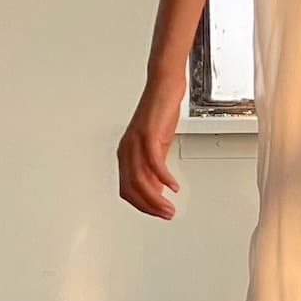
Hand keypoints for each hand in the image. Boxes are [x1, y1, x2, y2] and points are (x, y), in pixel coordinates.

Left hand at [117, 82, 182, 218]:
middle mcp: (127, 149)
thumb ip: (154, 166)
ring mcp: (136, 142)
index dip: (142, 205)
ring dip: (156, 198)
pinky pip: (154, 163)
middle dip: (149, 207)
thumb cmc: (160, 110)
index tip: (157, 213)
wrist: (164, 85)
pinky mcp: (148, 135)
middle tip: (165, 214)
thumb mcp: (157, 144)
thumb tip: (157, 187)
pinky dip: (164, 178)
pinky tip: (173, 186)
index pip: (127, 189)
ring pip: (140, 180)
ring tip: (169, 207)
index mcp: (126, 153)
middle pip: (132, 188)